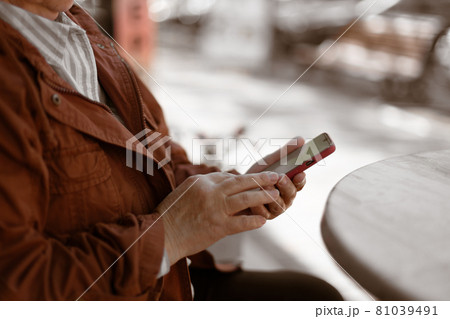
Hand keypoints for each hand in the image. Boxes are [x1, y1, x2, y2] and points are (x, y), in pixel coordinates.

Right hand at [156, 172, 280, 264]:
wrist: (162, 236)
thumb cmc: (171, 215)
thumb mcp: (184, 192)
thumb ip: (203, 186)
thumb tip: (221, 183)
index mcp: (200, 181)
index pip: (227, 176)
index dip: (243, 179)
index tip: (254, 181)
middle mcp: (209, 191)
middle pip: (240, 182)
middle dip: (261, 179)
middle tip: (275, 177)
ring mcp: (215, 209)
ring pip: (245, 199)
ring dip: (263, 196)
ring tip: (276, 195)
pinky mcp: (218, 227)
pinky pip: (242, 222)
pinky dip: (254, 221)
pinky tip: (263, 221)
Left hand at [246, 137, 306, 218]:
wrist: (235, 189)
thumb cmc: (256, 175)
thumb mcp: (269, 162)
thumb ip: (284, 152)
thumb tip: (301, 138)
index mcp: (290, 185)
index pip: (300, 183)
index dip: (301, 179)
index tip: (301, 172)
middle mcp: (285, 199)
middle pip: (291, 194)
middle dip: (287, 186)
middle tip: (282, 177)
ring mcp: (274, 209)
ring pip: (278, 205)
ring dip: (272, 195)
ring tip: (266, 186)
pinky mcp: (262, 217)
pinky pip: (262, 213)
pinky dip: (258, 206)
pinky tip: (254, 199)